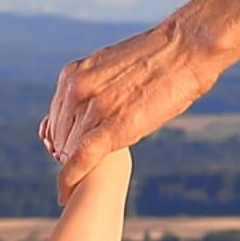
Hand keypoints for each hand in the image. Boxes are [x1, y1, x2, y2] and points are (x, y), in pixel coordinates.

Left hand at [41, 19, 220, 195]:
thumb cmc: (158, 59)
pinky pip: (81, 157)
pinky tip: (65, 193)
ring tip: (80, 183)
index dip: (60, 141)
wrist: (185, 47)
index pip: (54, 120)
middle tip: (80, 170)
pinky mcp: (114, 125)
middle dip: (65, 156)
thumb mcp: (113, 67)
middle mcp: (77, 90)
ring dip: (71, 168)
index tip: (67, 155)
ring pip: (68, 150)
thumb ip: (95, 86)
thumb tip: (92, 103)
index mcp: (73, 75)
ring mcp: (94, 106)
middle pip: (58, 137)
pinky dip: (70, 178)